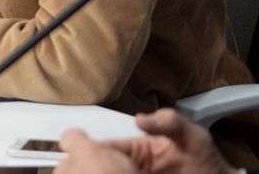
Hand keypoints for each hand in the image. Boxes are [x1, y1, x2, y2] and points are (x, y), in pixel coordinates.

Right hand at [58, 109, 234, 173]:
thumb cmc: (207, 160)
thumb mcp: (191, 136)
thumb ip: (169, 122)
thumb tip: (138, 119)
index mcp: (135, 148)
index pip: (105, 147)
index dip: (91, 150)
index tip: (79, 153)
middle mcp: (130, 165)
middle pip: (101, 164)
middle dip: (91, 166)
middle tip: (83, 169)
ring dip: (99, 173)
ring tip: (89, 173)